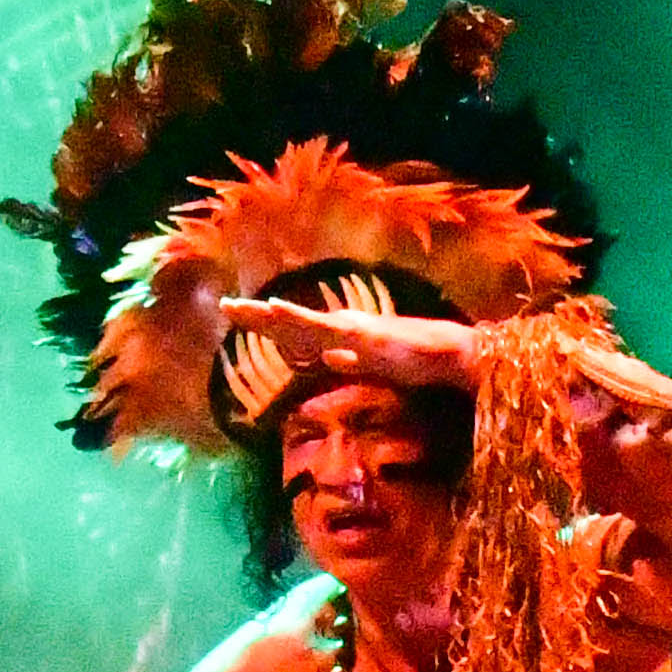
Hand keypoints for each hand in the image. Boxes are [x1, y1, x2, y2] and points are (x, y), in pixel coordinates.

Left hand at [218, 295, 475, 388]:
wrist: (448, 353)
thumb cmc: (412, 360)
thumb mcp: (372, 365)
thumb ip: (350, 361)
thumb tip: (327, 361)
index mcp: (340, 334)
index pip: (294, 329)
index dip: (264, 322)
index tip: (234, 315)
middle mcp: (341, 326)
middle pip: (290, 322)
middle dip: (256, 316)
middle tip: (224, 306)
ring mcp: (352, 330)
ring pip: (302, 322)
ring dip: (272, 315)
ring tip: (244, 308)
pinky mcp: (365, 338)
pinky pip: (329, 331)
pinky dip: (304, 322)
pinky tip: (284, 314)